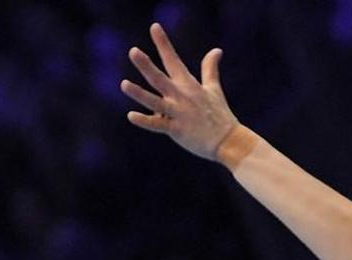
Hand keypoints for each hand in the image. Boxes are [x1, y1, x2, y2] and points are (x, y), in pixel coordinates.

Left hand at [120, 23, 237, 159]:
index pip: (173, 60)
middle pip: (159, 78)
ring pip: (154, 101)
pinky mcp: (176, 129)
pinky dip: (144, 121)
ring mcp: (178, 113)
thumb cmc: (219, 114)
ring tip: (123, 84)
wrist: (228, 140)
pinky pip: (157, 124)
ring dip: (138, 93)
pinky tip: (130, 115)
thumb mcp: (214, 89)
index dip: (163, 43)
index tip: (154, 27)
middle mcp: (181, 96)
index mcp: (188, 85)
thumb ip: (210, 69)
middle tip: (133, 51)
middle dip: (146, 65)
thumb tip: (216, 50)